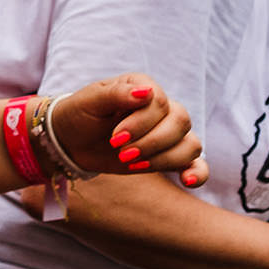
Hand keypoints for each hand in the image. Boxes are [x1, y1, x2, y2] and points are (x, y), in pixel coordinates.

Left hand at [52, 76, 207, 186]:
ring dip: (162, 158)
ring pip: (190, 144)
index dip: (140, 123)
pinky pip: (197, 164)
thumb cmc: (79, 114)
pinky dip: (197, 173)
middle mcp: (161, 107)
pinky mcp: (168, 155)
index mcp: (143, 87)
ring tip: (131, 162)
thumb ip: (116, 95)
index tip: (114, 138)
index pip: (160, 103)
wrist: (71, 140)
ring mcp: (168, 132)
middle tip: (121, 152)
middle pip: (180, 122)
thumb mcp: (90, 102)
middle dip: (151, 142)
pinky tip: (186, 181)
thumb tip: (145, 92)